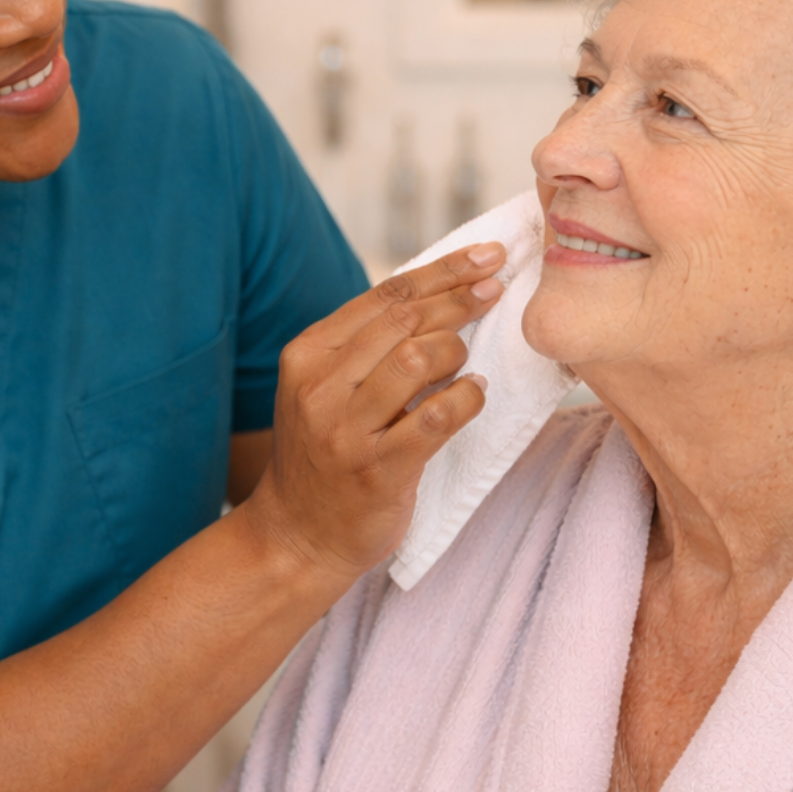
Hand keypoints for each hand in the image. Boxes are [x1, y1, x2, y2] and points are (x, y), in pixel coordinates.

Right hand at [243, 243, 506, 579]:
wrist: (296, 535)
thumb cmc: (325, 453)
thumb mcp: (324, 388)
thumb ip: (367, 345)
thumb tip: (441, 292)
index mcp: (308, 354)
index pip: (385, 296)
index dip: (444, 270)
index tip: (488, 256)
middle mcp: (321, 386)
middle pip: (405, 321)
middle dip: (459, 299)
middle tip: (496, 290)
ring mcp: (346, 430)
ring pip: (418, 360)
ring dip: (456, 353)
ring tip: (465, 364)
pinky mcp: (377, 470)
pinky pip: (436, 418)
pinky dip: (466, 399)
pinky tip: (475, 394)